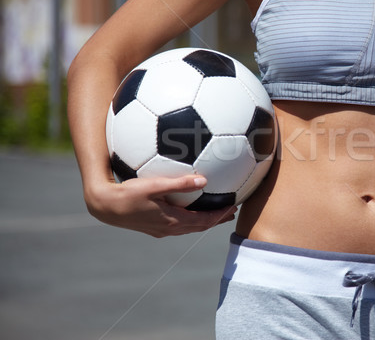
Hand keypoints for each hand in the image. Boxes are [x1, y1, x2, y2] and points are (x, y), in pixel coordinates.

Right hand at [84, 175, 237, 236]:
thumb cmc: (127, 194)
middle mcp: (169, 229)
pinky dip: (191, 218)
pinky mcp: (154, 227)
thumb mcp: (154, 186)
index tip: (234, 207)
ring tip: (217, 211)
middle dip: (217, 219)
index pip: (204, 221)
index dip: (220, 216)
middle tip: (232, 211)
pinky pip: (179, 224)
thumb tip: (204, 180)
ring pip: (189, 227)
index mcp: (172, 221)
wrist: (104, 207)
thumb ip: (179, 183)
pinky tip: (189, 207)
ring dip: (205, 220)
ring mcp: (161, 230)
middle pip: (200, 226)